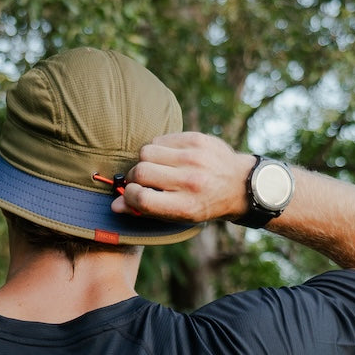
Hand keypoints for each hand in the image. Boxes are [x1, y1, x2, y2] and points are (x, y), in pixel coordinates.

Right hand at [111, 131, 251, 221]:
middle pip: (141, 171)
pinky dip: (159, 148)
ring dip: (146, 160)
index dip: (130, 196)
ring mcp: (194, 157)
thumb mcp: (179, 215)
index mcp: (185, 206)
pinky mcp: (196, 139)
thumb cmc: (203, 203)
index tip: (132, 194)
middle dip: (136, 177)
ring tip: (157, 167)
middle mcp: (190, 181)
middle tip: (144, 181)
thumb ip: (146, 210)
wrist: (238, 184)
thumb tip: (115, 205)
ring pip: (147, 151)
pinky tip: (169, 157)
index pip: (142, 198)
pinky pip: (160, 138)